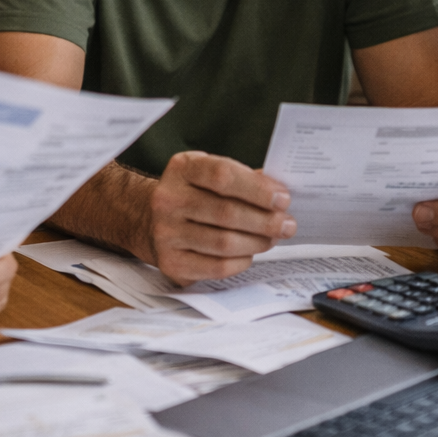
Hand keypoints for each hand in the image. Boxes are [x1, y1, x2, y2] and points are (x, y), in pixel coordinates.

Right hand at [141, 151, 295, 284]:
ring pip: (224, 243)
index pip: (222, 176)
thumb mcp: (210, 173)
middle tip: (287, 225)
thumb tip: (279, 195)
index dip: (257, 189)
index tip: (283, 199)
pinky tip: (249, 254)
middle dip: (265, 221)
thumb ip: (243, 179)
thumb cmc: (193, 194)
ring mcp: (165, 233)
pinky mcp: (171, 262)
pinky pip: (216, 266)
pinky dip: (241, 261)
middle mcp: (168, 199)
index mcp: (182, 169)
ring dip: (257, 243)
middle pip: (226, 213)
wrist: (150, 219)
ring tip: (272, 239)